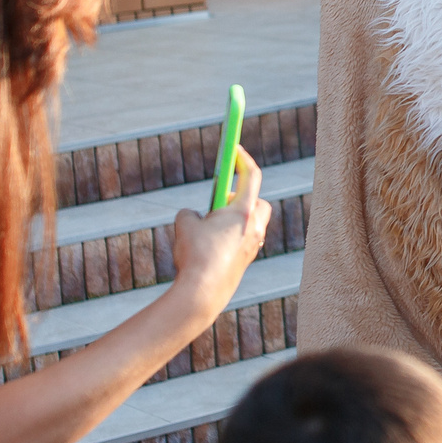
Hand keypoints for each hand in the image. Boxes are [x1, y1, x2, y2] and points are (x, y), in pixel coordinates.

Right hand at [166, 149, 270, 318]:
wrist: (204, 294)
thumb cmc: (196, 256)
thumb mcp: (184, 225)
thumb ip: (189, 213)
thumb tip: (194, 217)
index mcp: (243, 212)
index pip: (251, 176)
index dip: (242, 159)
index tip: (234, 148)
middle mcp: (254, 228)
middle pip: (256, 201)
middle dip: (240, 197)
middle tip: (218, 202)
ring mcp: (252, 246)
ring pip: (249, 224)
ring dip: (232, 220)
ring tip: (206, 231)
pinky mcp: (246, 262)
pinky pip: (241, 242)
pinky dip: (228, 239)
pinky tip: (207, 252)